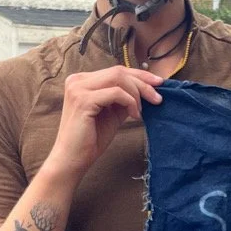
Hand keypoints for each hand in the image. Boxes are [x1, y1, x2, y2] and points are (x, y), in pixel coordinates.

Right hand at [49, 67, 163, 185]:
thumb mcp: (112, 114)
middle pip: (118, 71)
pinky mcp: (83, 100)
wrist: (72, 160)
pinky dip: (130, 102)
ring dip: (137, 93)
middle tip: (158, 98)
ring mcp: (78, 88)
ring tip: (143, 111)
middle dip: (143, 83)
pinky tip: (135, 116)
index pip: (116, 71)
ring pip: (118, 78)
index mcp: (82, 81)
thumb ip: (124, 100)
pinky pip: (116, 93)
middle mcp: (77, 80)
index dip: (139, 75)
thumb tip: (146, 90)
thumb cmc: (90, 140)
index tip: (158, 84)